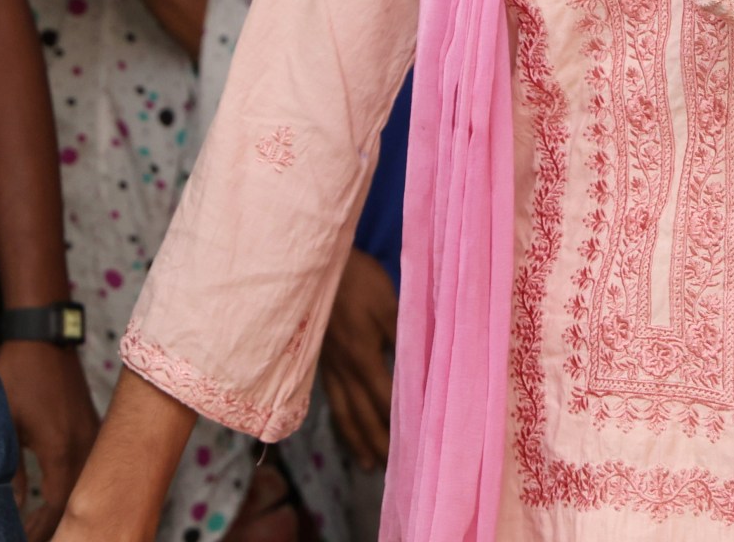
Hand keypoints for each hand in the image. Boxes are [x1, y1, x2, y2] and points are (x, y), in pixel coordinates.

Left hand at [0, 342, 99, 541]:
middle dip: (56, 527)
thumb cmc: (20, 373)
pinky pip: (90, 471)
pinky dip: (76, 490)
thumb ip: (11, 471)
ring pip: (87, 488)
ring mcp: (93, 436)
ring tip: (41, 527)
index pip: (59, 507)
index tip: (21, 538)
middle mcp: (85, 445)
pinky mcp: (93, 428)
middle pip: (79, 503)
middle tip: (32, 537)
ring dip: (67, 510)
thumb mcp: (6, 424)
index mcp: (62, 448)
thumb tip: (13, 508)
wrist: (43, 335)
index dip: (41, 530)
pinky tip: (58, 501)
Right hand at [319, 248, 396, 469]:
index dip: (402, 423)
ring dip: (356, 439)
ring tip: (368, 463)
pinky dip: (338, 418)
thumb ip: (402, 335)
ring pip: (342, 411)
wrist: (312, 262)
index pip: (386, 399)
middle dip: (378, 442)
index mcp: (363, 357)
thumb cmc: (355, 279)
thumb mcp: (387, 302)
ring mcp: (327, 365)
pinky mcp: (317, 358)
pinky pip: (329, 397)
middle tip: (394, 471)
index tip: (418, 445)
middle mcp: (343, 369)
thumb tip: (422, 365)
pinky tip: (343, 424)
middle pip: (361, 415)